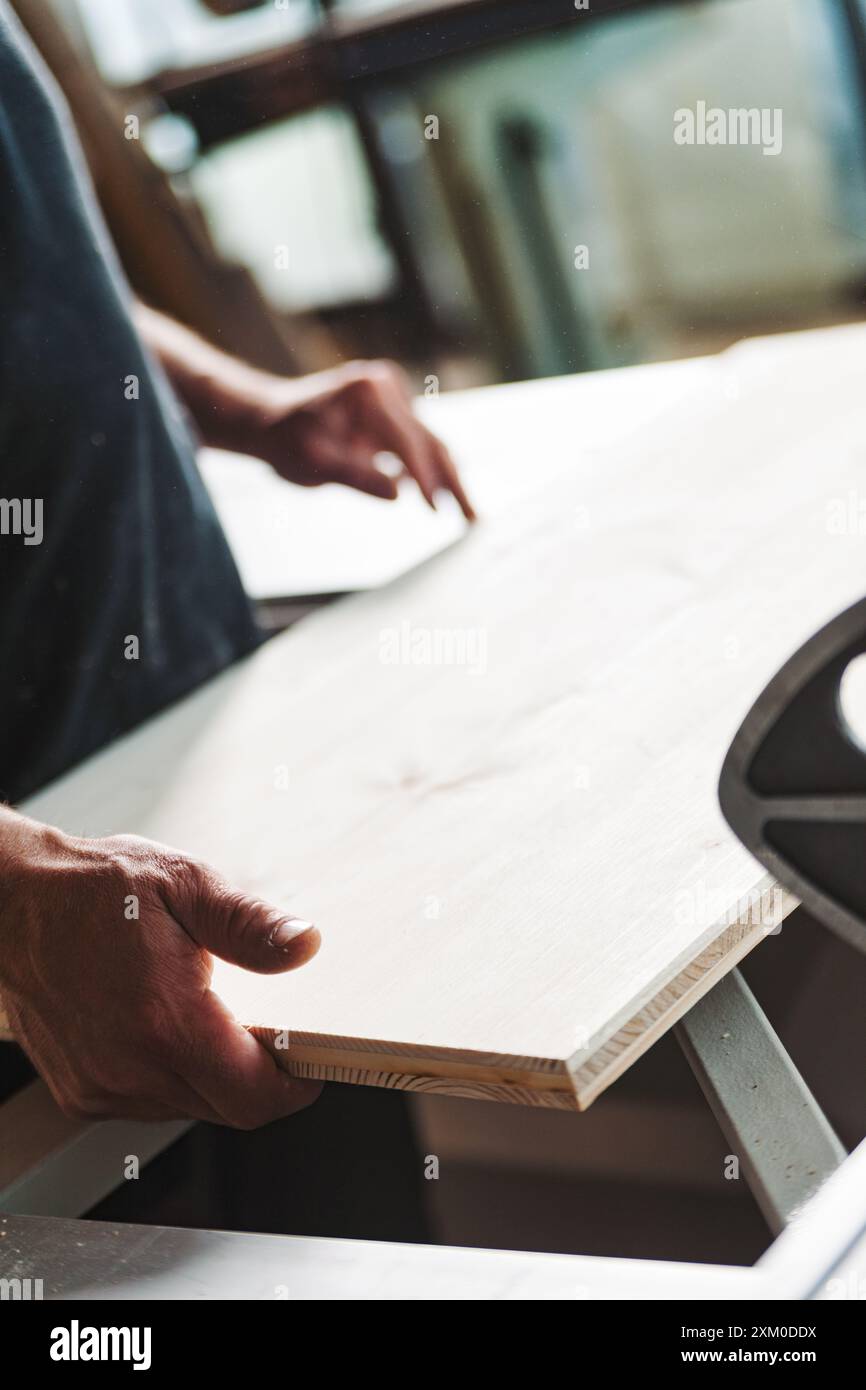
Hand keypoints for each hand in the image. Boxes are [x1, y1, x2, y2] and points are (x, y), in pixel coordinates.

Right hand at [0, 811, 321, 1127]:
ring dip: (211, 1073)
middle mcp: (129, 1067)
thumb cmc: (95, 889)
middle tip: (262, 1023)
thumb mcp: (184, 883)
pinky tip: (160, 1024)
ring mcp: (100, 1087)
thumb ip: (248, 923)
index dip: (293, 1085)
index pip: (253, 1096)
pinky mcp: (80, 1093)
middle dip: (257, 1075)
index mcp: (164, 1020)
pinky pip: (149, 1102)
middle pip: (227, 1108)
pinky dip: (170, 1074)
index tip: (308, 1059)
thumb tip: (304, 943)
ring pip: (189, 1107)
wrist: (12, 905)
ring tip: (199, 1010)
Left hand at [241, 360, 475, 518]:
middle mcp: (387, 387)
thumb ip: (354, 475)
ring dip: (448, 481)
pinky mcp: (396, 411)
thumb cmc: (287, 441)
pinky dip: (431, 473)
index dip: (424, 477)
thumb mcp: (313, 463)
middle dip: (451, 483)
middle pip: (428, 441)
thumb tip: (397, 493)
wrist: (272, 421)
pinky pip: (419, 445)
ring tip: (468, 516)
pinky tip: (442, 500)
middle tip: (474, 519)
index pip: (405, 440)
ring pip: (430, 445)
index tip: (438, 509)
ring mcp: (394, 396)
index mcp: (368, 392)